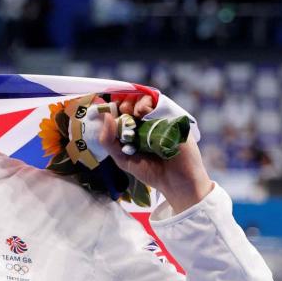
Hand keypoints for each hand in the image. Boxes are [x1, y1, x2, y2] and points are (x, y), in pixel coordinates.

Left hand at [103, 93, 213, 212]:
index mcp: (134, 131)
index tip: (107, 109)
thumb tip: (105, 116)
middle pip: (132, 102)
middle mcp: (147, 123)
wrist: (175, 180)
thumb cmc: (150, 171)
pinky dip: (147, 104)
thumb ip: (109, 140)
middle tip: (120, 110)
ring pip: (145, 99)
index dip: (113, 108)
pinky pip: (158, 103)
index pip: (121, 112)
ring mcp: (160, 119)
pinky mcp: (172, 118)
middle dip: (123, 102)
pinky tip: (141, 113)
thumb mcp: (122, 158)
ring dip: (134, 101)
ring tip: (129, 111)